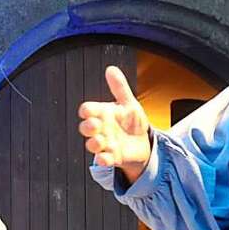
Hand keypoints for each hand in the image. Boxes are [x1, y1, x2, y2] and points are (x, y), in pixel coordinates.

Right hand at [77, 66, 150, 182]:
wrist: (143, 141)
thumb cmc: (132, 121)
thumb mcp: (129, 103)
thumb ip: (119, 87)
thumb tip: (111, 69)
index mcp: (102, 113)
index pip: (87, 110)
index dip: (86, 110)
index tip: (89, 110)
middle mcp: (101, 129)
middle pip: (85, 128)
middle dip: (87, 127)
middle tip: (95, 124)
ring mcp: (105, 144)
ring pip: (92, 145)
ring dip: (94, 143)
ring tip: (101, 140)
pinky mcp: (113, 157)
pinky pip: (104, 160)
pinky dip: (103, 160)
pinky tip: (106, 157)